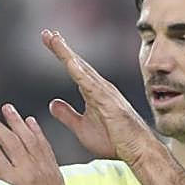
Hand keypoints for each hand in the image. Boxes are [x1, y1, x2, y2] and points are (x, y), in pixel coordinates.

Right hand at [0, 103, 71, 184]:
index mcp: (13, 181)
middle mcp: (29, 170)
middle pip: (9, 140)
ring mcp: (43, 167)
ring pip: (28, 137)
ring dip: (16, 121)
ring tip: (7, 109)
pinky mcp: (53, 167)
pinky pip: (44, 143)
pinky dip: (36, 130)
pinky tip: (30, 121)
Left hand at [41, 29, 163, 167]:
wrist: (138, 151)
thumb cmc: (115, 140)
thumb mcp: (81, 128)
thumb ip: (67, 115)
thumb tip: (52, 103)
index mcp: (93, 92)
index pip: (75, 69)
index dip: (62, 54)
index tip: (48, 39)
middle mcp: (100, 88)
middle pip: (77, 64)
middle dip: (62, 48)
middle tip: (46, 33)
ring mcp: (105, 93)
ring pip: (83, 69)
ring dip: (68, 54)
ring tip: (55, 40)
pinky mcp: (109, 103)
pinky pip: (92, 86)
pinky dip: (81, 73)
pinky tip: (70, 63)